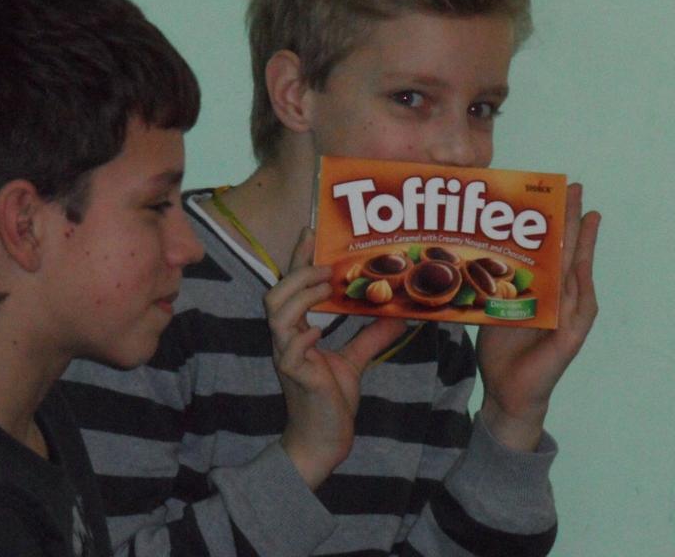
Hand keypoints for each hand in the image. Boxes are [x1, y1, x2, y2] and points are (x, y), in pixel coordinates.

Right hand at [265, 228, 405, 489]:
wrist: (323, 442)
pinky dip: (301, 337)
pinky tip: (317, 331)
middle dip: (297, 272)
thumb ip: (371, 335)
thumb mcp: (355, 360)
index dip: (297, 258)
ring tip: (322, 286)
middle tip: (325, 264)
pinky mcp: (296, 377)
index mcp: (298, 331)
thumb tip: (398, 313)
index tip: (311, 232)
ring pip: (277, 316)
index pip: (291, 287)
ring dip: (299, 296)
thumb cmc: (330, 401)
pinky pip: (289, 351)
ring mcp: (288, 357)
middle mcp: (287, 340)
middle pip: (276, 294)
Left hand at [476, 183, 599, 451]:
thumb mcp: (495, 306)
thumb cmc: (503, 349)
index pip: (553, 249)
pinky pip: (578, 304)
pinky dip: (580, 284)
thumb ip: (494, 282)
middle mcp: (562, 298)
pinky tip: (582, 262)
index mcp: (545, 289)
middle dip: (573, 219)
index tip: (558, 191)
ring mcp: (570, 316)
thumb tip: (470, 251)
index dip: (558, 221)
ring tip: (587, 214)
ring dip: (583, 242)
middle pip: (569, 251)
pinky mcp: (570, 335)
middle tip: (576, 188)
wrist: (506, 391)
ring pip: (577, 271)